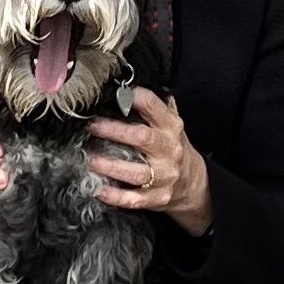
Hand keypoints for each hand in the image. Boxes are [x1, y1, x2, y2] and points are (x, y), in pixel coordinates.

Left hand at [86, 88, 212, 235]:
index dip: (136, 98)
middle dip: (115, 131)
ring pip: (136, 172)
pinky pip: (134, 199)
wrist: (192, 183)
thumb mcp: (169, 124)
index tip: (117, 93)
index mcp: (170, 127)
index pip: (154, 106)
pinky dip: (116, 197)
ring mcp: (164, 176)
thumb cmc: (171, 147)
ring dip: (111, 166)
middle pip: (142, 138)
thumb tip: (125, 84)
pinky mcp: (157, 197)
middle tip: (92, 126)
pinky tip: (98, 190)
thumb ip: (152, 108)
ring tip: (90, 160)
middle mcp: (168, 150)